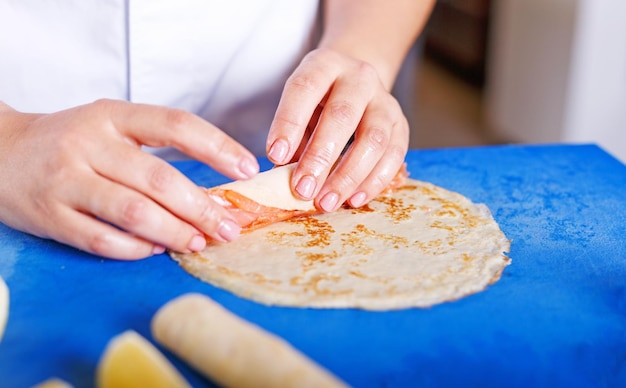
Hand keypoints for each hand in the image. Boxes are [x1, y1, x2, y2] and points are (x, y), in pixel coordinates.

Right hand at [0, 100, 258, 259]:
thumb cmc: (70, 142)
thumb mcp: (109, 127)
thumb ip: (154, 150)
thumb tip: (214, 190)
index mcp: (111, 116)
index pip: (176, 125)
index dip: (217, 147)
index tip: (247, 169)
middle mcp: (88, 144)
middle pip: (159, 179)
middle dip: (202, 207)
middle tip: (228, 227)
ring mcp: (66, 181)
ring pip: (134, 212)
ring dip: (175, 232)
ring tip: (199, 242)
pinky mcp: (50, 216)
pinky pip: (102, 240)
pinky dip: (135, 248)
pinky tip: (156, 250)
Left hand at [266, 48, 408, 211]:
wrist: (356, 83)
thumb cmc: (318, 102)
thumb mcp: (299, 108)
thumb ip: (291, 139)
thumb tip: (280, 178)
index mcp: (324, 65)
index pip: (304, 89)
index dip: (289, 122)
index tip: (275, 155)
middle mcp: (358, 77)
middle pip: (342, 115)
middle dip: (320, 157)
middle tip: (302, 189)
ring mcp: (385, 100)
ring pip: (373, 138)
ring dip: (349, 175)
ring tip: (328, 202)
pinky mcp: (401, 124)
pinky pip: (394, 155)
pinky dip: (374, 181)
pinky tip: (354, 199)